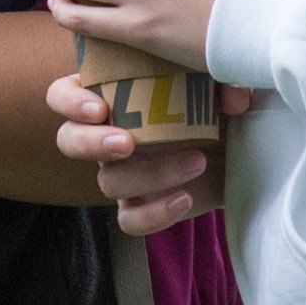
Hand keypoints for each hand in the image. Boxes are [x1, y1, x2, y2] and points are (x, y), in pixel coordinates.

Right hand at [49, 74, 265, 234]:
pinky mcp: (143, 204)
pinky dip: (154, 214)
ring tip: (197, 160)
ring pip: (108, 181)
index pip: (63, 94)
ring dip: (150, 173)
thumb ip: (225, 83)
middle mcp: (107, 132)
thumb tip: (233, 98)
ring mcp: (122, 172)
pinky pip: (130, 221)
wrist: (242, 150)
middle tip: (127, 143)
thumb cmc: (218, 105)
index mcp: (111, 94)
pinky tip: (185, 199)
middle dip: (91, 142)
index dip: (70, 101)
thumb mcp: (222, 85)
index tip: (100, 108)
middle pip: (68, 140)